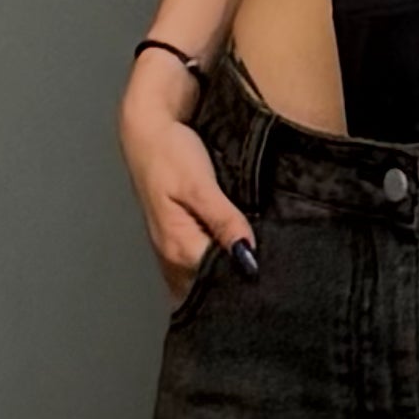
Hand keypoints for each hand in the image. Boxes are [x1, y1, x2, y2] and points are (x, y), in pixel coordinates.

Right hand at [117, 93, 257, 310]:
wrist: (146, 132)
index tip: (271, 273)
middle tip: (268, 272)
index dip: (245, 278)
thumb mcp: (200, 184)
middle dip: (236, 282)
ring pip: (201, 278)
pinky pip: (197, 263)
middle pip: (208, 286)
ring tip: (257, 263)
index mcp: (179, 247)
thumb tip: (247, 256)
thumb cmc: (170, 153)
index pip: (217, 281)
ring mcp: (171, 249)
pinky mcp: (175, 238)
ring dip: (225, 273)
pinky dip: (215, 263)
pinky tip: (233, 251)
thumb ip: (224, 221)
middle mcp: (172, 256)